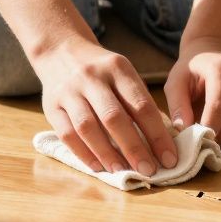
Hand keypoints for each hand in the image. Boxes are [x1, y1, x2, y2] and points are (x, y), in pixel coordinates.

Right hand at [34, 39, 178, 174]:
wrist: (60, 50)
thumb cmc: (101, 70)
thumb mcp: (123, 73)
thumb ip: (139, 101)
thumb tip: (160, 140)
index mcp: (118, 68)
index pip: (141, 105)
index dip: (157, 135)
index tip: (169, 158)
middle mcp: (92, 78)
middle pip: (114, 117)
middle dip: (134, 147)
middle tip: (148, 170)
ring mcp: (69, 91)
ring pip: (88, 127)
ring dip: (107, 153)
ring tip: (122, 171)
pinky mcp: (51, 105)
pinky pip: (67, 134)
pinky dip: (83, 153)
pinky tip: (98, 166)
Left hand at [165, 37, 220, 145]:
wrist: (213, 55)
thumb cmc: (191, 72)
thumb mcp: (175, 82)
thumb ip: (177, 105)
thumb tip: (184, 130)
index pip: (220, 106)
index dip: (210, 128)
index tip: (199, 142)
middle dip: (220, 137)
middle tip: (205, 140)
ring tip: (215, 133)